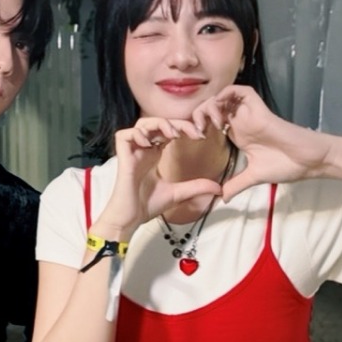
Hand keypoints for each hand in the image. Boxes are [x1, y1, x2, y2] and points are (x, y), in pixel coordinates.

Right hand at [97, 117, 221, 233]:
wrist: (131, 219)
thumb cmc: (147, 206)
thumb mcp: (178, 193)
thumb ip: (196, 187)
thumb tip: (219, 189)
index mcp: (154, 154)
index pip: (168, 131)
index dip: (183, 128)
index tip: (199, 136)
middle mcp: (143, 150)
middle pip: (156, 123)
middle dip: (176, 123)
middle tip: (193, 132)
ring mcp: (132, 152)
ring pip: (140, 124)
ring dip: (158, 124)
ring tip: (172, 134)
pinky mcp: (122, 158)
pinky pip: (124, 135)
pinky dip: (137, 134)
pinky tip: (149, 144)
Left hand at [191, 85, 332, 199]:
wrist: (309, 160)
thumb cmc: (286, 166)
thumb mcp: (254, 177)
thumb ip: (237, 185)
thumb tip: (222, 199)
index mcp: (238, 134)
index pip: (211, 122)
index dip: (198, 126)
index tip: (194, 140)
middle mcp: (240, 121)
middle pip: (211, 107)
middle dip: (198, 115)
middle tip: (197, 132)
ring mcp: (248, 113)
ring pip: (221, 97)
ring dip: (209, 106)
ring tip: (209, 125)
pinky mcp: (258, 107)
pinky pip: (239, 90)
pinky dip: (225, 95)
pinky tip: (220, 112)